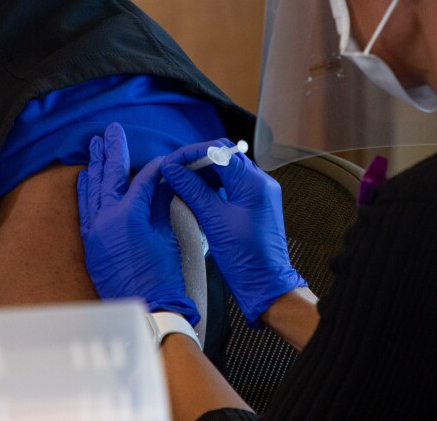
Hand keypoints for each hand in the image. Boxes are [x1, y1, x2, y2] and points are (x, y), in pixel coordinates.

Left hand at [77, 123, 198, 324]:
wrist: (148, 307)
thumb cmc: (163, 275)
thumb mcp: (167, 235)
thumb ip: (161, 205)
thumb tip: (163, 183)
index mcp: (129, 213)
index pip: (142, 179)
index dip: (155, 166)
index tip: (163, 157)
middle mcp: (106, 218)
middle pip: (109, 176)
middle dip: (112, 151)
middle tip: (111, 130)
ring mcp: (95, 231)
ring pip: (93, 189)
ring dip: (96, 166)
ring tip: (94, 145)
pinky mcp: (91, 244)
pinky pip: (85, 209)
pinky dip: (85, 191)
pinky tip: (84, 177)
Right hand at [160, 140, 305, 325]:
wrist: (266, 284)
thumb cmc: (245, 258)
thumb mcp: (214, 220)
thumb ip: (193, 190)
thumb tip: (173, 169)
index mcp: (254, 183)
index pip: (219, 151)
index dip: (191, 154)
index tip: (170, 163)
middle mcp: (260, 183)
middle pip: (224, 158)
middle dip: (196, 162)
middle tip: (172, 172)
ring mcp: (259, 194)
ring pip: (227, 172)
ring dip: (203, 174)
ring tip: (180, 182)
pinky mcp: (255, 206)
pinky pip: (231, 186)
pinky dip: (212, 187)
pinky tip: (195, 194)